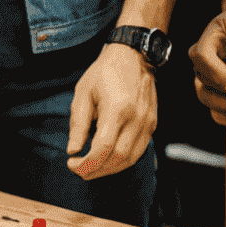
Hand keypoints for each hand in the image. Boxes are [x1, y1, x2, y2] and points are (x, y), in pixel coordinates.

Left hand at [66, 42, 156, 178]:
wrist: (133, 56)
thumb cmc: (104, 72)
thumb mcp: (83, 93)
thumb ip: (79, 124)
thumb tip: (73, 150)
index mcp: (118, 108)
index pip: (103, 148)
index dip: (87, 163)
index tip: (72, 163)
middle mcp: (137, 118)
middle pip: (118, 158)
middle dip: (96, 170)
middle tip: (78, 170)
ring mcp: (148, 123)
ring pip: (131, 159)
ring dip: (109, 169)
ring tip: (91, 169)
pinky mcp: (152, 124)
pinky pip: (138, 151)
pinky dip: (122, 161)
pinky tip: (107, 159)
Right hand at [190, 0, 225, 128]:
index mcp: (211, 37)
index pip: (201, 56)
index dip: (215, 73)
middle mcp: (206, 56)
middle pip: (200, 81)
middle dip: (220, 97)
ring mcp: (211, 72)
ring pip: (205, 96)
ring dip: (223, 109)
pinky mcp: (220, 86)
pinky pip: (216, 106)